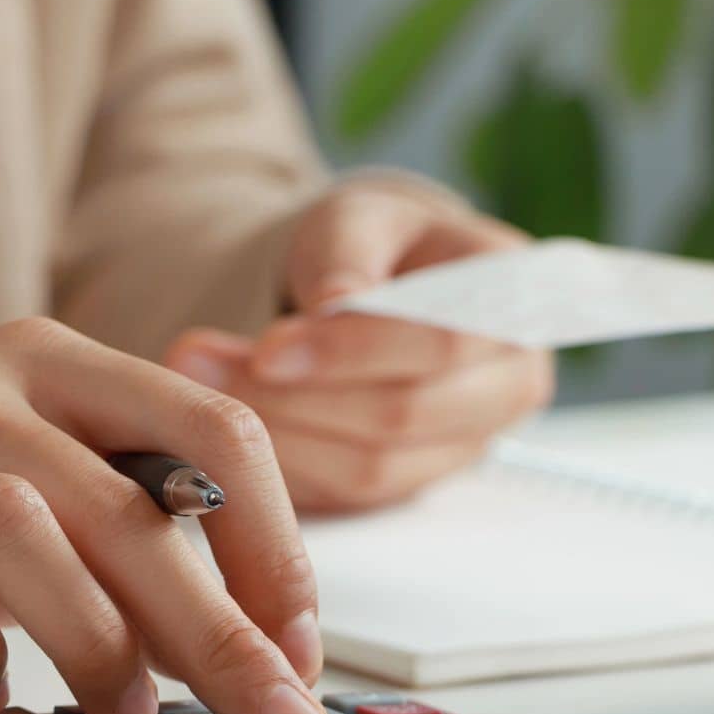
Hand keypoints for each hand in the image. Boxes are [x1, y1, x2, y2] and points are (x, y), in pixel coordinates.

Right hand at [0, 318, 328, 713]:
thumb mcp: (44, 486)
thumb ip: (140, 534)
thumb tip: (258, 644)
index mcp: (61, 361)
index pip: (211, 430)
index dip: (274, 544)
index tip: (300, 645)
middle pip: (127, 500)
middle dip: (215, 624)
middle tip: (265, 712)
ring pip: (23, 528)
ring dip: (97, 636)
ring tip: (129, 712)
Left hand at [164, 181, 554, 512]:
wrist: (366, 287)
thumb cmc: (373, 244)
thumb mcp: (357, 218)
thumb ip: (348, 253)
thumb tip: (336, 306)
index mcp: (518, 304)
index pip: (444, 342)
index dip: (353, 352)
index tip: (267, 347)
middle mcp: (510, 383)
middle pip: (404, 414)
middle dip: (295, 396)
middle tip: (197, 362)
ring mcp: (465, 443)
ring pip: (371, 467)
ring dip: (274, 435)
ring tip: (196, 383)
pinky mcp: (414, 483)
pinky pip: (345, 495)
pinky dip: (278, 467)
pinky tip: (220, 428)